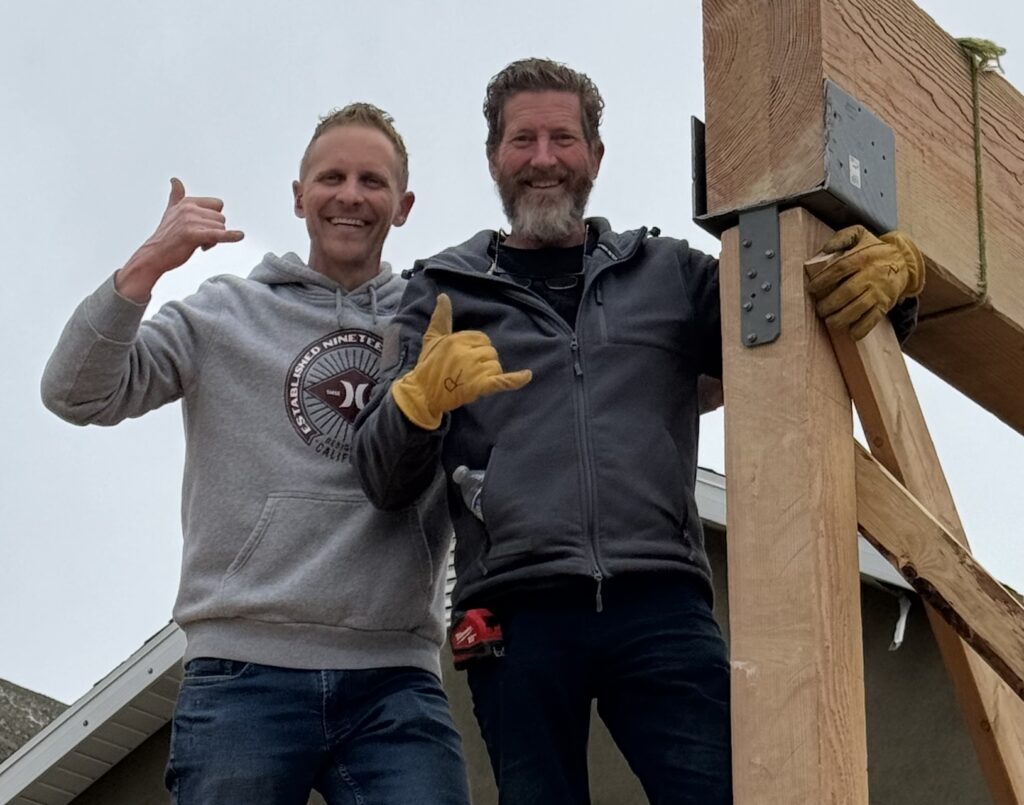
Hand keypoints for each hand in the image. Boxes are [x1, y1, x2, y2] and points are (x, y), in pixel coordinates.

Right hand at [116, 178, 244, 299]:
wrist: (154, 256)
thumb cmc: (166, 237)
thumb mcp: (171, 211)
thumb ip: (176, 196)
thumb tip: (175, 180)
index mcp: (187, 202)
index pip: (218, 205)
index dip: (213, 219)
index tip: (200, 227)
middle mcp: (188, 209)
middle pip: (221, 219)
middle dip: (214, 231)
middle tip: (198, 240)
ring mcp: (190, 221)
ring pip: (220, 229)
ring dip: (213, 241)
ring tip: (196, 244)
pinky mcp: (192, 235)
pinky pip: (218, 235)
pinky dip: (230, 236)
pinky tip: (239, 236)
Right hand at [391, 294, 532, 429]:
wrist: (422, 393)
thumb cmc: (428, 365)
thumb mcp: (432, 338)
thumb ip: (441, 317)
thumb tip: (444, 296)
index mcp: (458, 339)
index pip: (482, 339)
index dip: (476, 349)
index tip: (463, 358)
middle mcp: (467, 353)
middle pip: (491, 353)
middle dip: (483, 362)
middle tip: (465, 372)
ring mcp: (474, 370)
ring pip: (495, 366)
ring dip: (488, 375)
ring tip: (471, 381)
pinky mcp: (480, 386)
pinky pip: (503, 380)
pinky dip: (516, 380)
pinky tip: (527, 375)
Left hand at [805, 225, 924, 339]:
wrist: (903, 261)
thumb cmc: (873, 249)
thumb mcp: (860, 234)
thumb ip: (842, 237)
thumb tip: (825, 249)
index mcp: (862, 257)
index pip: (839, 269)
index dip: (823, 280)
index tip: (811, 289)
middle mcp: (871, 274)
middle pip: (847, 291)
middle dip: (829, 304)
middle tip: (820, 310)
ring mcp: (879, 290)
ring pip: (859, 307)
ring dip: (842, 318)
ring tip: (830, 322)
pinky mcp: (886, 303)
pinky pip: (874, 319)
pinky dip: (862, 328)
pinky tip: (851, 333)